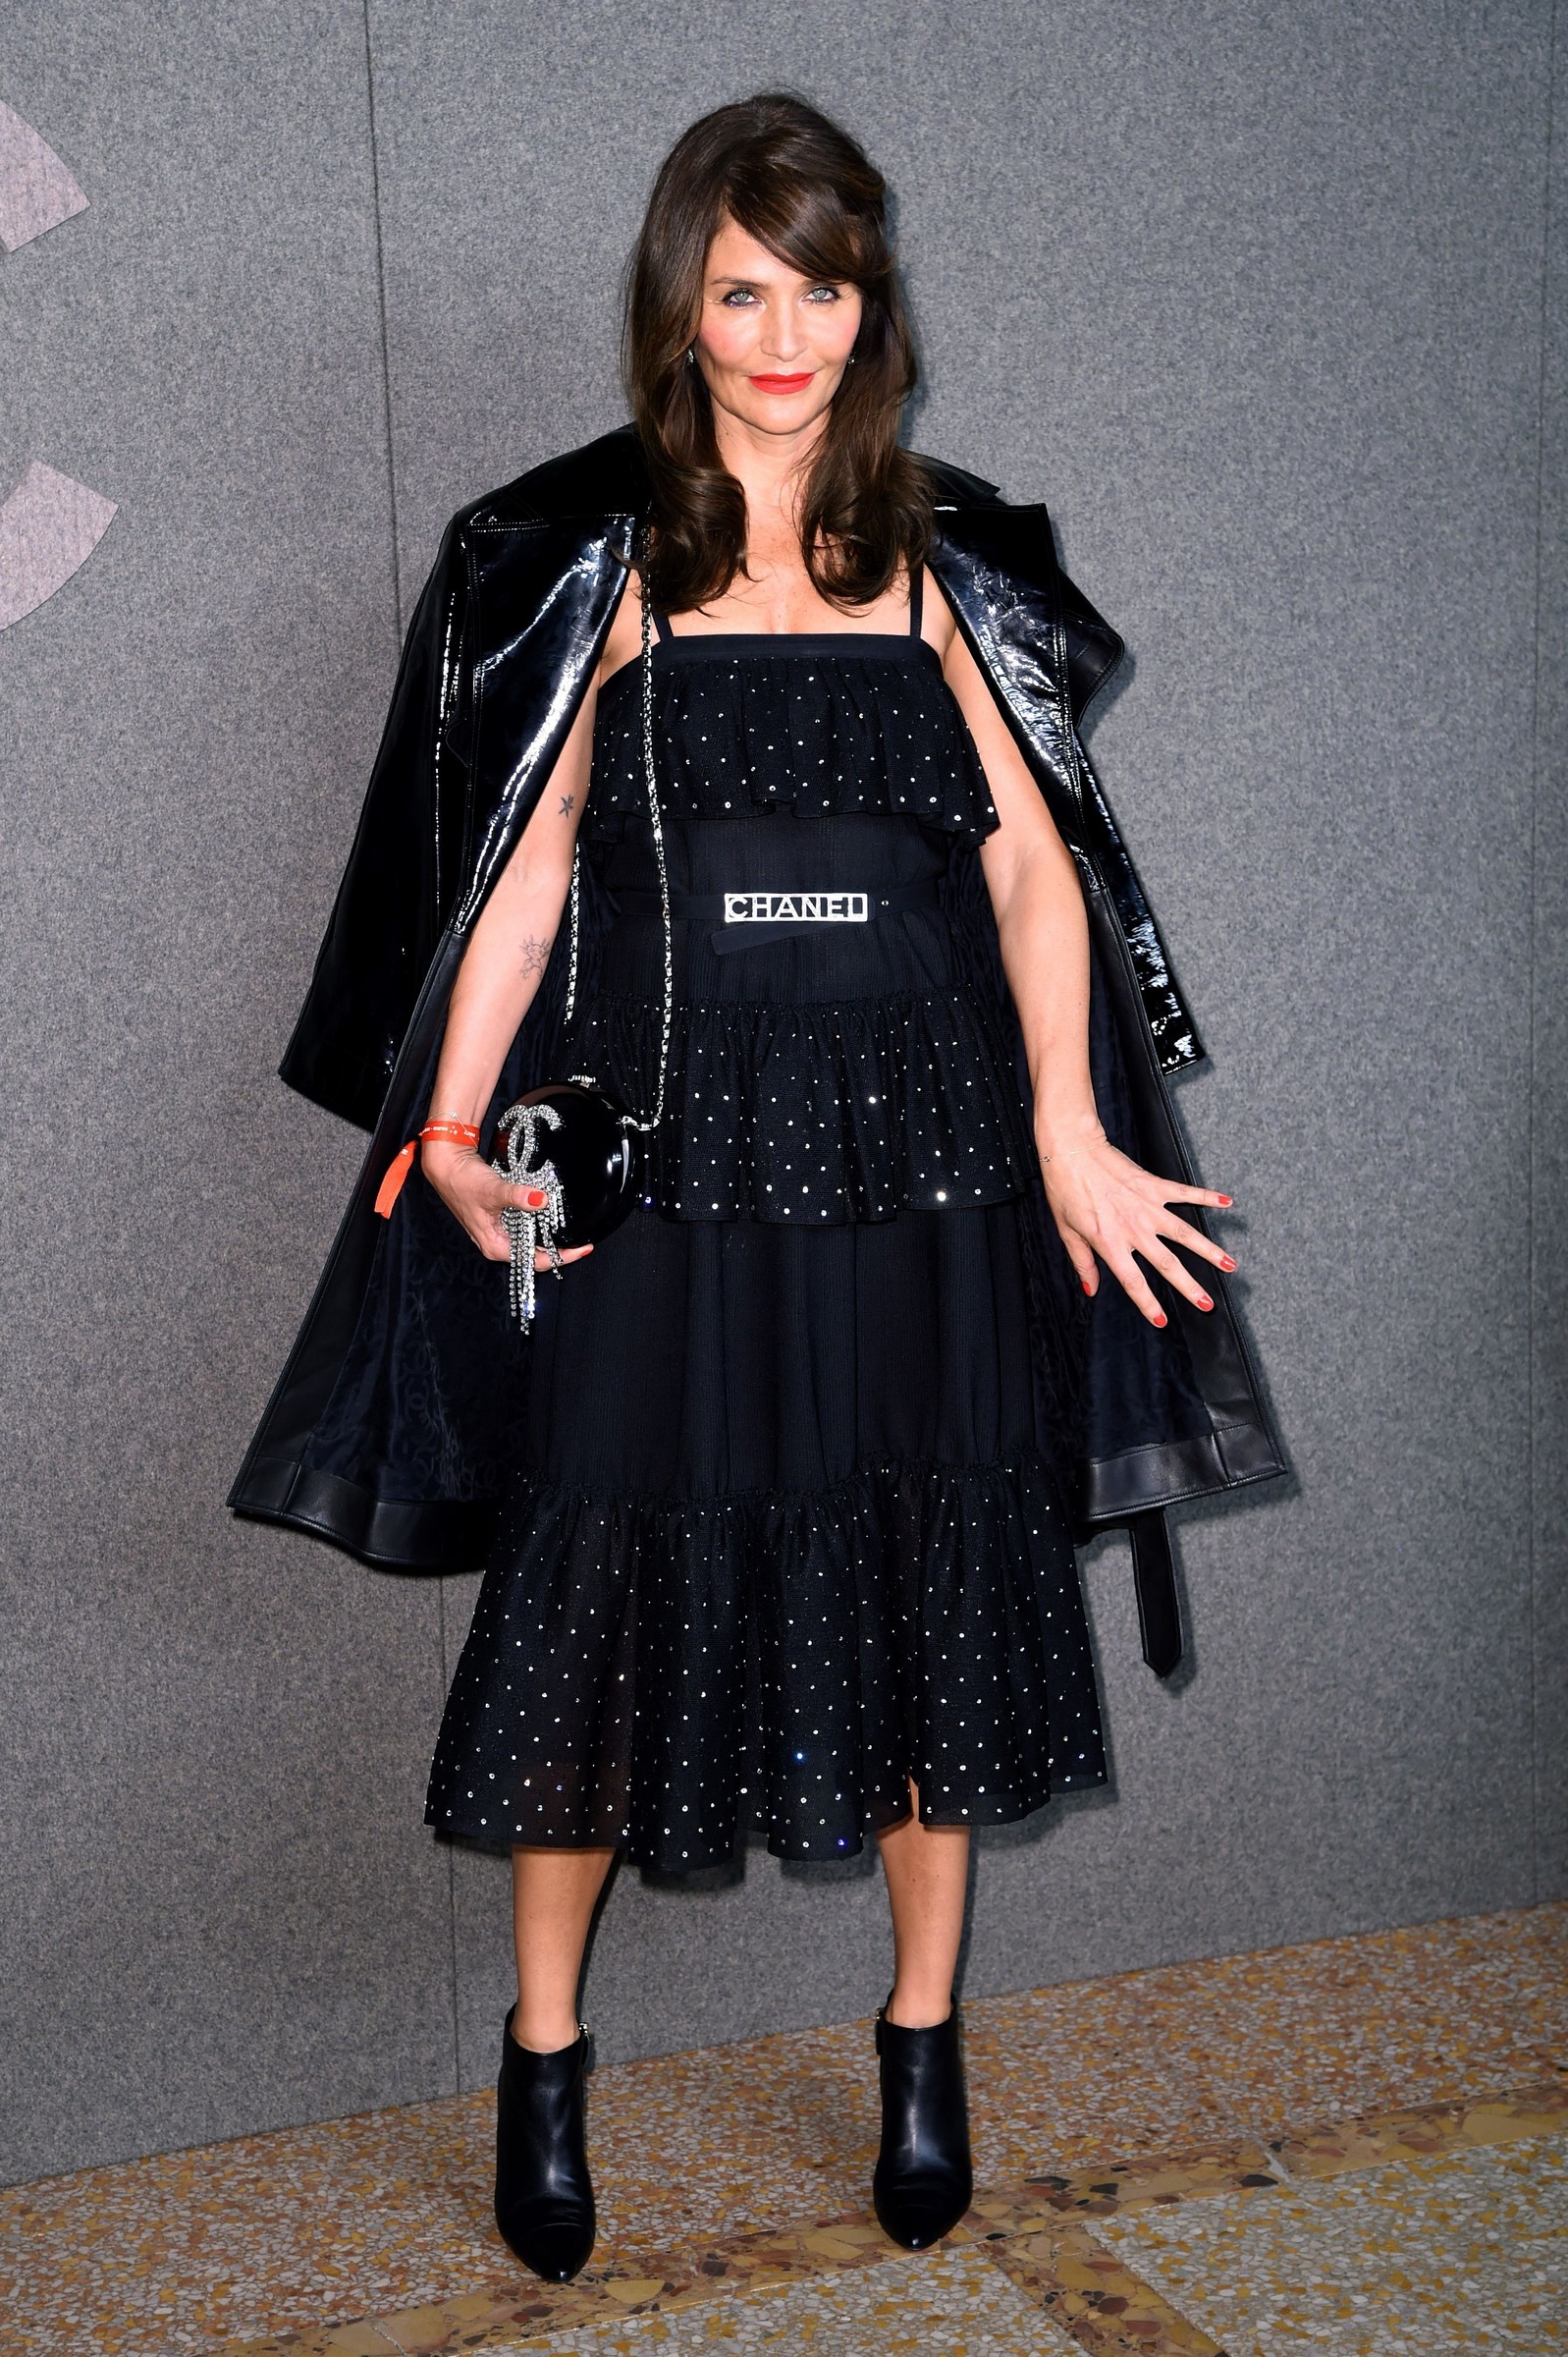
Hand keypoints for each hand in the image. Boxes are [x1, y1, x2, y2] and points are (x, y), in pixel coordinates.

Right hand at [419, 1140, 594, 1273]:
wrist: (448, 1164)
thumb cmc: (462, 1182)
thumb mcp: (493, 1190)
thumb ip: (517, 1197)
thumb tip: (541, 1200)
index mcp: (495, 1246)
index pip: (535, 1261)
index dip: (562, 1257)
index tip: (582, 1248)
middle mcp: (498, 1243)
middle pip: (536, 1254)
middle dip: (560, 1249)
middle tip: (583, 1240)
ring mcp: (500, 1231)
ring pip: (532, 1239)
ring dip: (551, 1235)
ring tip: (573, 1229)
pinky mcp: (502, 1218)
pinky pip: (527, 1225)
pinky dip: (540, 1221)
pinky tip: (552, 1214)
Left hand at [1038, 1125, 1234, 1328]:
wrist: (1071, 1150)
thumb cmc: (1065, 1190)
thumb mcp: (1067, 1232)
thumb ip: (1083, 1262)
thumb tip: (1091, 1289)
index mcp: (1109, 1242)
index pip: (1133, 1282)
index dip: (1148, 1304)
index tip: (1162, 1321)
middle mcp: (1133, 1228)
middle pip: (1167, 1264)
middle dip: (1190, 1286)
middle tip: (1208, 1304)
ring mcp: (1147, 1206)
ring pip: (1184, 1233)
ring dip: (1208, 1250)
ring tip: (1229, 1265)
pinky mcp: (1153, 1185)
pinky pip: (1185, 1193)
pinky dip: (1207, 1197)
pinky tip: (1228, 1202)